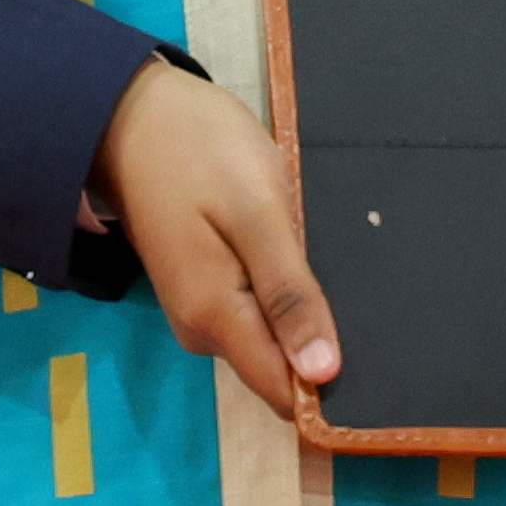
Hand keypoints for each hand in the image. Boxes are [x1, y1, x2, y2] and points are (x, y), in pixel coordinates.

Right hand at [94, 58, 339, 397]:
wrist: (132, 115)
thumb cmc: (200, 153)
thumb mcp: (258, 216)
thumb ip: (288, 295)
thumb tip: (321, 375)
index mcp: (216, 319)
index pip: (282, 390)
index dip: (327, 382)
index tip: (373, 359)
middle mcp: (203, 330)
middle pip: (278, 363)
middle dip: (316, 334)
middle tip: (344, 277)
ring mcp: (199, 308)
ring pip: (269, 332)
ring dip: (298, 303)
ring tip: (316, 248)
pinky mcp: (202, 285)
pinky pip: (255, 305)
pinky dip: (279, 283)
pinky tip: (289, 246)